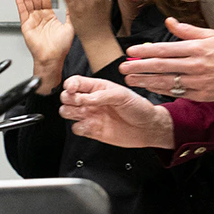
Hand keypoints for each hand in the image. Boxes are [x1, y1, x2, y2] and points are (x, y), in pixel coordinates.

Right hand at [15, 0, 73, 92]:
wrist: (52, 58)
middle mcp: (39, 17)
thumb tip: (74, 2)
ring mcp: (32, 20)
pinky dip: (20, 2)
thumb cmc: (60, 48)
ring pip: (27, 1)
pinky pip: (22, 12)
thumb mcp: (70, 26)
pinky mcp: (26, 26)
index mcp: (49, 16)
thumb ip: (70, 13)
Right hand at [60, 75, 174, 147]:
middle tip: (81, 102)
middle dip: (69, 99)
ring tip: (85, 113)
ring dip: (71, 112)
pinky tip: (90, 125)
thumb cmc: (139, 108)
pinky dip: (79, 127)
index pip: (76, 82)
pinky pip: (76, 128)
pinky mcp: (92, 130)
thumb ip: (102, 95)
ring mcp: (90, 115)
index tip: (72, 89)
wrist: (147, 128)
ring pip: (67, 112)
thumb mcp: (123, 95)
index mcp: (98, 88)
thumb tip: (84, 98)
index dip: (70, 85)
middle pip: (67, 97)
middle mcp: (91, 101)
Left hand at [120, 18, 213, 101]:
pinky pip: (178, 92)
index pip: (165, 49)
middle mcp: (196, 65)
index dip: (145, 51)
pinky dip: (162, 90)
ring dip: (146, 81)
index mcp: (197, 48)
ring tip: (131, 80)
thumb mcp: (211, 35)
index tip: (130, 52)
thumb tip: (168, 21)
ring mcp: (199, 81)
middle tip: (122, 68)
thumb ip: (187, 30)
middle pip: (161, 66)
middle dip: (139, 67)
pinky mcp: (202, 94)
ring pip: (167, 82)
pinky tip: (150, 88)